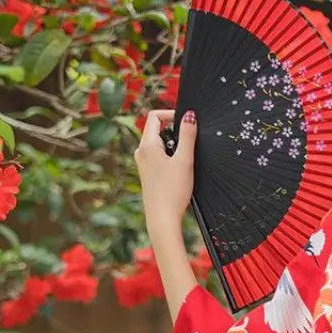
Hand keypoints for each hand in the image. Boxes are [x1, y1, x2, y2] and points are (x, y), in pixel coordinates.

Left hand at [133, 108, 196, 234]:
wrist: (162, 218)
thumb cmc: (173, 191)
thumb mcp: (185, 160)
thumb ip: (188, 136)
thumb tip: (190, 115)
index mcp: (147, 145)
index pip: (155, 116)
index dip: (171, 114)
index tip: (187, 122)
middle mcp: (141, 152)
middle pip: (156, 129)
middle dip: (174, 131)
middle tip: (189, 144)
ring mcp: (143, 163)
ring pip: (158, 143)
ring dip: (173, 145)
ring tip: (184, 161)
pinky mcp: (147, 173)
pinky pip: (158, 156)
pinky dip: (169, 156)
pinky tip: (179, 172)